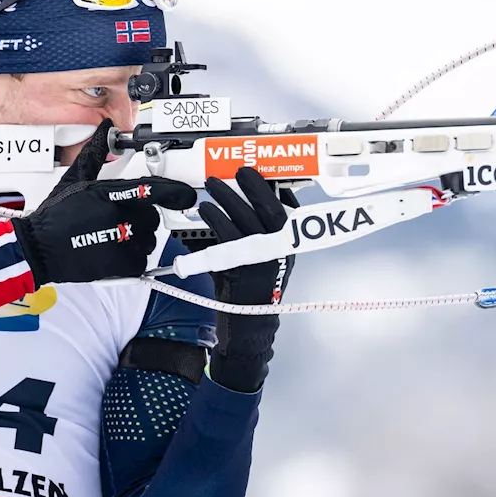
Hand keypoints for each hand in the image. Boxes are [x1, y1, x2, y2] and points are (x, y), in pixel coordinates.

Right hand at [12, 119, 196, 286]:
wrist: (39, 247)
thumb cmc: (55, 216)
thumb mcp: (75, 179)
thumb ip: (95, 154)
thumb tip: (104, 130)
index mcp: (111, 192)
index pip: (152, 189)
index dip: (175, 192)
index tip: (187, 196)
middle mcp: (118, 215)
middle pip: (152, 217)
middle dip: (141, 220)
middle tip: (121, 223)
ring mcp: (120, 240)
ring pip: (148, 240)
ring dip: (138, 241)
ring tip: (114, 239)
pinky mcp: (118, 264)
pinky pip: (141, 261)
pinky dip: (132, 261)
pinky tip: (114, 255)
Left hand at [184, 167, 297, 392]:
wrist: (249, 326)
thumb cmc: (254, 288)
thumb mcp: (267, 258)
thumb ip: (264, 232)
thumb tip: (252, 200)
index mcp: (290, 246)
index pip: (288, 210)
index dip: (276, 189)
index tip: (261, 173)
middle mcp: (280, 251)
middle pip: (269, 211)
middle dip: (254, 187)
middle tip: (236, 170)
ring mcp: (261, 260)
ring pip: (245, 221)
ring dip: (228, 198)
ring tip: (213, 184)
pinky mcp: (241, 269)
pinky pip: (226, 238)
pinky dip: (215, 220)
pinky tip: (206, 210)